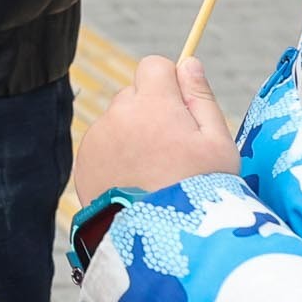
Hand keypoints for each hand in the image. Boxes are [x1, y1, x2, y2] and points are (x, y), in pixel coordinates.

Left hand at [74, 55, 238, 196]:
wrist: (161, 240)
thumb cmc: (200, 191)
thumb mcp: (218, 143)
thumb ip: (200, 97)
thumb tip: (188, 62)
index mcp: (154, 103)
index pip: (153, 66)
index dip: (170, 84)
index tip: (182, 110)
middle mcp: (119, 114)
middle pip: (134, 94)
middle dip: (151, 112)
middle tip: (172, 151)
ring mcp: (97, 138)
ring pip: (117, 122)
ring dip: (132, 136)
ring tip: (153, 174)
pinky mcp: (83, 162)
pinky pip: (102, 147)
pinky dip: (116, 158)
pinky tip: (135, 184)